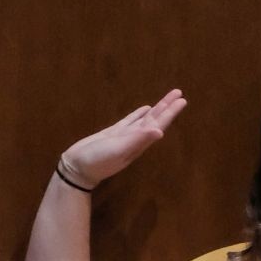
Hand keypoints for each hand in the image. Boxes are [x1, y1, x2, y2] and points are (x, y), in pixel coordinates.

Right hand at [60, 88, 187, 188]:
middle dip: (167, 107)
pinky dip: (139, 114)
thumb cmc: (98, 160)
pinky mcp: (113, 134)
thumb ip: (139, 140)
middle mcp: (135, 139)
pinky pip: (131, 121)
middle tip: (178, 93)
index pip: (159, 124)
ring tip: (166, 99)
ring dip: (156, 109)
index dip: (171, 112)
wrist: (78, 168)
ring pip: (144, 119)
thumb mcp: (119, 149)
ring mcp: (124, 136)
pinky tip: (145, 109)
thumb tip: (160, 131)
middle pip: (155, 119)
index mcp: (138, 142)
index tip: (182, 100)